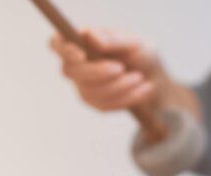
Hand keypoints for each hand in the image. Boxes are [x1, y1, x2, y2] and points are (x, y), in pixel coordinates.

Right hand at [50, 28, 167, 111]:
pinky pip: (104, 104)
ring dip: (118, 86)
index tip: (81, 54)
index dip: (63, 50)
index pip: (57, 44)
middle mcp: (76, 64)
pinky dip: (126, 96)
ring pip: (90, 91)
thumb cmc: (140, 53)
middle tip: (122, 68)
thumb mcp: (134, 42)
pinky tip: (142, 88)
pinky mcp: (95, 103)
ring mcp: (82, 85)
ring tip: (139, 77)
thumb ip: (113, 38)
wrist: (153, 77)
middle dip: (97, 72)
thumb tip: (90, 36)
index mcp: (81, 42)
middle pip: (71, 71)